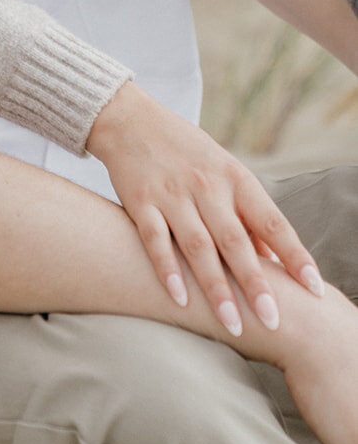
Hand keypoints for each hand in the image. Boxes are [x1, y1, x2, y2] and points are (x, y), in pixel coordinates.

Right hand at [86, 81, 324, 335]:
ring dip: (216, 288)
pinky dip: (167, 270)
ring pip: (198, 246)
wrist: (130, 119)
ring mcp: (172, 193)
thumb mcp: (224, 171)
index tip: (314, 288)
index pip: (272, 220)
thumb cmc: (186, 152)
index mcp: (235, 177)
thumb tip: (275, 262)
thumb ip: (247, 215)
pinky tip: (180, 298)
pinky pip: (155, 240)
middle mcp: (206, 185)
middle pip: (235, 241)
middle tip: (272, 321)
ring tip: (232, 324)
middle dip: (255, 284)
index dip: (294, 255)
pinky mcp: (141, 200)